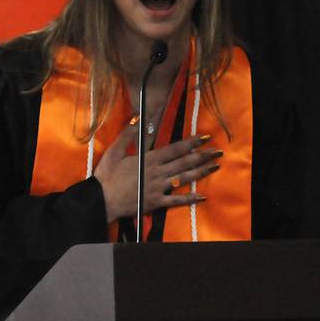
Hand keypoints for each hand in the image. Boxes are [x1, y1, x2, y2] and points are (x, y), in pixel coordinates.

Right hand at [93, 125, 219, 222]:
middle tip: (217, 151)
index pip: (174, 149)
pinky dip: (189, 199)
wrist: (102, 199)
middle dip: (202, 155)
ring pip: (184, 178)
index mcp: (148, 159)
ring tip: (215, 166)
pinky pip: (176, 200)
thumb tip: (137, 118)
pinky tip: (202, 196)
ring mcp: (159, 188)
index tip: (204, 137)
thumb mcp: (114, 151)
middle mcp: (157, 172)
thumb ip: (127, 135)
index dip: (190, 143)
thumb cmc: (106, 175)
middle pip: (184, 162)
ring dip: (201, 172)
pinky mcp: (157, 202)